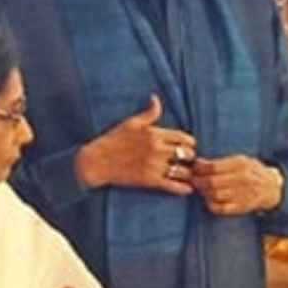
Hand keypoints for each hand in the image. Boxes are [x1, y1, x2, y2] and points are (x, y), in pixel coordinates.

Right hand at [73, 95, 197, 195]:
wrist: (97, 161)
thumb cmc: (113, 140)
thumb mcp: (131, 122)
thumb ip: (149, 112)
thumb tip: (156, 98)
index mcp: (154, 133)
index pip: (184, 138)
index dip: (189, 143)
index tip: (188, 147)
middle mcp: (157, 149)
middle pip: (188, 154)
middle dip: (190, 158)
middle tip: (187, 161)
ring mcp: (155, 166)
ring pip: (184, 171)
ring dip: (188, 174)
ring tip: (187, 175)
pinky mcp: (150, 181)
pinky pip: (174, 186)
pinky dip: (184, 189)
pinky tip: (187, 188)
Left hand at [190, 155, 284, 215]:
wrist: (271, 188)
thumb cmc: (252, 172)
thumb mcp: (240, 161)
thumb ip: (220, 162)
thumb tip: (198, 163)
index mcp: (240, 164)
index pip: (213, 167)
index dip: (199, 168)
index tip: (193, 168)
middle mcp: (242, 179)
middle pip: (211, 182)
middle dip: (198, 181)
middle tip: (193, 180)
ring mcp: (242, 194)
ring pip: (214, 195)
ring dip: (203, 192)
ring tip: (200, 188)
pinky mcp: (241, 207)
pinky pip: (220, 208)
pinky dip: (210, 204)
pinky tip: (209, 199)